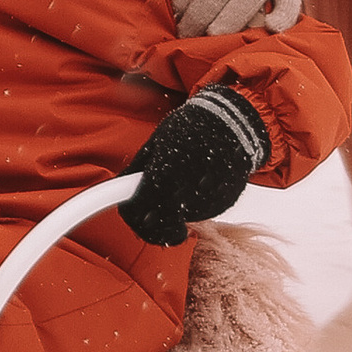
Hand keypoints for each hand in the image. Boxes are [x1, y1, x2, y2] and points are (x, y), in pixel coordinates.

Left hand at [123, 82, 271, 244]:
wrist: (231, 124)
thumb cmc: (189, 129)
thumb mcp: (155, 145)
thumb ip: (136, 171)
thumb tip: (120, 189)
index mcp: (165, 177)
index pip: (139, 214)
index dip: (131, 214)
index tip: (129, 208)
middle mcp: (187, 196)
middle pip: (160, 228)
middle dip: (150, 220)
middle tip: (147, 204)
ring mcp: (208, 204)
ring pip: (180, 220)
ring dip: (173, 210)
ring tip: (178, 180)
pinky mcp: (223, 205)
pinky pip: (200, 213)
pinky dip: (192, 204)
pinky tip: (196, 182)